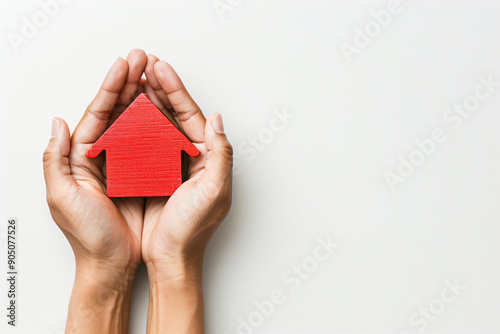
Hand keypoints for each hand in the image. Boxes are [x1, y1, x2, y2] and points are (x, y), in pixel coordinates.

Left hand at [43, 49, 148, 332]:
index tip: (124, 66)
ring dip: (146, 97)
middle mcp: (105, 157)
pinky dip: (160, 125)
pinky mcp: (147, 175)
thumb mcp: (61, 198)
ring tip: (155, 75)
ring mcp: (127, 164)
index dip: (111, 87)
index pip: (97, 113)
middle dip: (130, 83)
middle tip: (143, 59)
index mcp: (81, 158)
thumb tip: (56, 122)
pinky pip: (154, 145)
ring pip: (137, 124)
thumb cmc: (88, 236)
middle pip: (118, 112)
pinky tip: (167, 109)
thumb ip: (55, 159)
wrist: (113, 264)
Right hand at [141, 55, 232, 332]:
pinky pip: (144, 143)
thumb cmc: (192, 229)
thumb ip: (220, 153)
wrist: (170, 258)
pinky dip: (135, 126)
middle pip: (174, 115)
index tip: (161, 69)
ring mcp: (171, 165)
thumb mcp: (214, 191)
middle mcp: (191, 158)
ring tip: (135, 79)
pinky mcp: (153, 175)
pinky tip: (125, 111)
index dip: (176, 91)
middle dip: (161, 89)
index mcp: (207, 158)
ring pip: (158, 126)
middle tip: (145, 65)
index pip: (191, 116)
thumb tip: (217, 118)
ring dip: (147, 102)